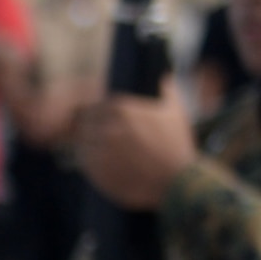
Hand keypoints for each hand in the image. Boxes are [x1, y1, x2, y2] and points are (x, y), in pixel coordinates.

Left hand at [73, 77, 195, 208]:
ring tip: (103, 151)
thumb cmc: (177, 146)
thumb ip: (166, 90)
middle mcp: (107, 128)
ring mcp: (100, 151)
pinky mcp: (97, 173)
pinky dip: (91, 162)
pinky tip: (104, 164)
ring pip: (83, 144)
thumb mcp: (176, 112)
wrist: (177, 182)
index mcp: (122, 109)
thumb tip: (163, 77)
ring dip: (90, 145)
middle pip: (85, 124)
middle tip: (101, 135)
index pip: (95, 106)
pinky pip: (85, 163)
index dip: (97, 113)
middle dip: (91, 128)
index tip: (101, 118)